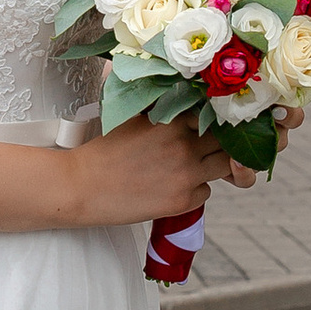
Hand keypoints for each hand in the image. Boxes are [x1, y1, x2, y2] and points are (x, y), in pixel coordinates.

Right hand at [72, 112, 254, 227]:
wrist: (81, 185)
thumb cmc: (105, 151)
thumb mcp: (137, 118)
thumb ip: (168, 113)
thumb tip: (194, 108)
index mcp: (173, 119)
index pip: (218, 115)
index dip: (220, 120)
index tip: (219, 124)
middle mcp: (185, 145)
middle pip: (229, 142)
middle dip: (226, 144)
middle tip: (216, 147)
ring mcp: (186, 174)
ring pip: (225, 168)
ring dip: (214, 167)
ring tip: (191, 167)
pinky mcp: (182, 201)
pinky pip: (206, 193)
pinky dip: (195, 190)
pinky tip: (171, 187)